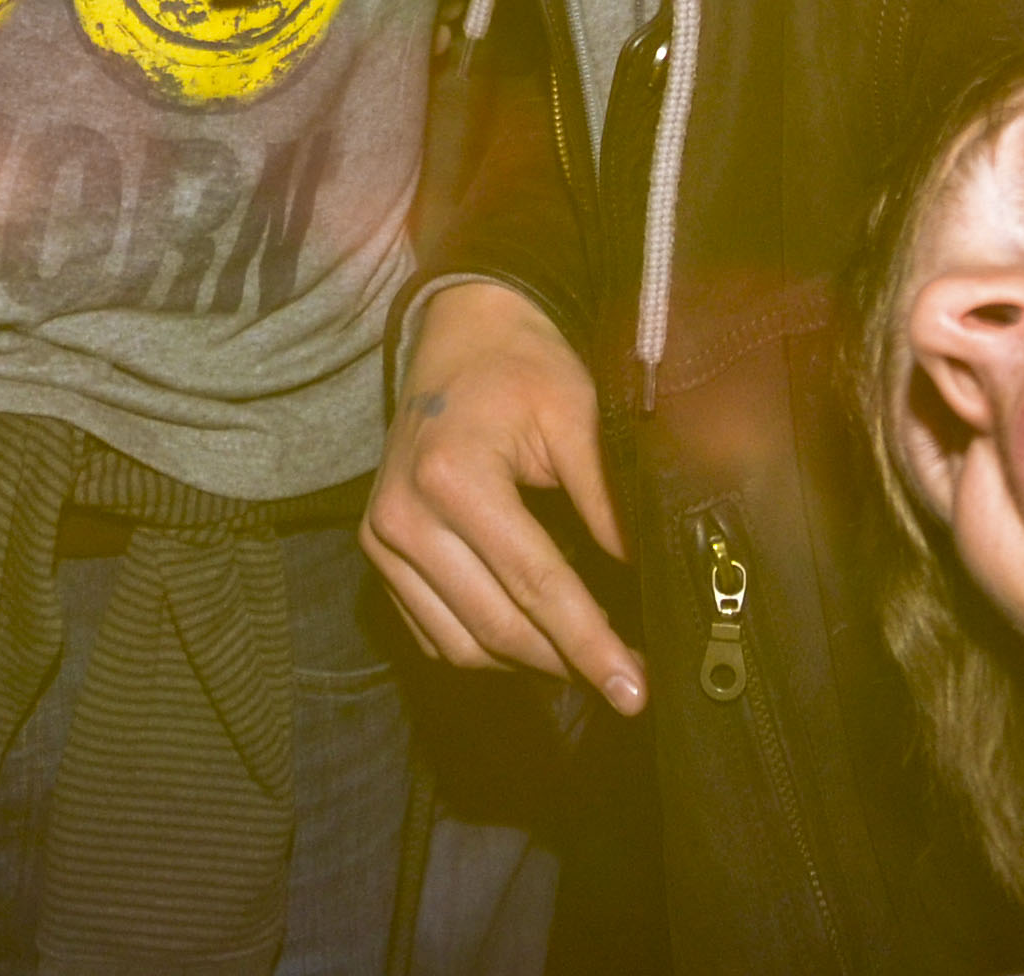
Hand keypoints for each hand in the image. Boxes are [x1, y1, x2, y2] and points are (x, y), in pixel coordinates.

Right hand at [367, 280, 639, 709]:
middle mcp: (404, 515)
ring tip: (585, 659)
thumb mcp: (579, 415)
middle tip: (627, 683)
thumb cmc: (525, 368)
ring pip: (461, 644)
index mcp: (453, 475)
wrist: (461, 333)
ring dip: (527, 663)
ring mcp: (381, 538)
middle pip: (496, 626)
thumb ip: (608, 501)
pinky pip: (432, 632)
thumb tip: (645, 580)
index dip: (591, 643)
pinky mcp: (377, 552)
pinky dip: (484, 646)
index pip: (536, 583)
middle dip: (567, 662)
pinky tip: (534, 638)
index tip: (635, 690)